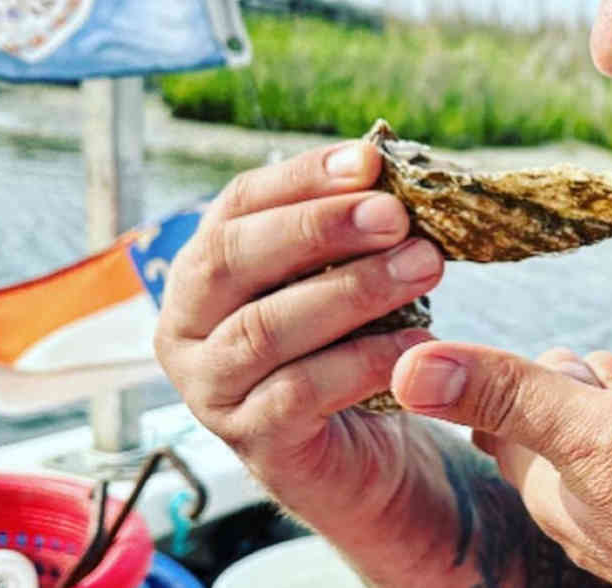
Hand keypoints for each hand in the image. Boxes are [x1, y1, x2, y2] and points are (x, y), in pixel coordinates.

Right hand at [154, 141, 456, 566]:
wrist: (361, 449)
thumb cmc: (346, 342)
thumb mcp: (343, 275)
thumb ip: (350, 227)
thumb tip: (381, 162)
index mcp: (204, 269)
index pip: (240, 204)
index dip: (303, 177)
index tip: (370, 162)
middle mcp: (187, 325)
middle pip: (233, 258)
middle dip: (319, 228)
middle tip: (395, 216)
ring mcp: (210, 388)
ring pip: (266, 326)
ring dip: (353, 290)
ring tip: (424, 266)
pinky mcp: (251, 441)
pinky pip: (301, 391)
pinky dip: (364, 360)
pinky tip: (419, 342)